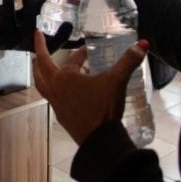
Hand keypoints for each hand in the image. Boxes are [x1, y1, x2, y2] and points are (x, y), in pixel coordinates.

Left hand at [0, 0, 75, 52]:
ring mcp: (14, 37)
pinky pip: (8, 14)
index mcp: (35, 41)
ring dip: (28, 5)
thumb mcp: (23, 16)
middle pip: (48, 43)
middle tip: (69, 23)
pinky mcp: (1, 30)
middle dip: (60, 37)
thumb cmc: (2, 22)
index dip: (72, 43)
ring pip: (28, 25)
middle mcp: (27, 42)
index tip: (87, 39)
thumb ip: (39, 9)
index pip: (57, 44)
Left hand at [32, 30, 147, 144]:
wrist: (100, 141)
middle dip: (39, 52)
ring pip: (41, 84)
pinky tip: (60, 92)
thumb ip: (128, 61)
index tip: (88, 49)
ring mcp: (56, 104)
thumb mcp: (117, 81)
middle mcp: (56, 89)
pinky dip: (52, 90)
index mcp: (65, 77)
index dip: (81, 52)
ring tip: (39, 66)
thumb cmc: (104, 109)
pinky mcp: (61, 117)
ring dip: (39, 72)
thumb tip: (142, 44)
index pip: (72, 59)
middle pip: (41, 67)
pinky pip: (51, 99)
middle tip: (38, 40)